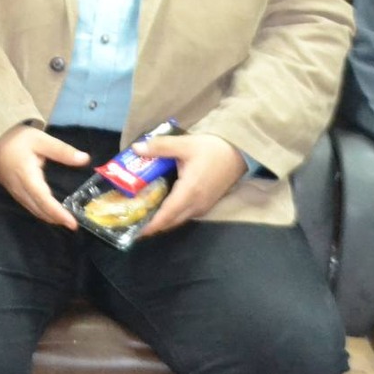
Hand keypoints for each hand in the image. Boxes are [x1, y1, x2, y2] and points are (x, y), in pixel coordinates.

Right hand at [0, 125, 88, 228]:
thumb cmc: (14, 138)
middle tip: (73, 225)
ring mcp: (14, 191)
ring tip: (64, 220)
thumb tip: (85, 159)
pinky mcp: (11, 189)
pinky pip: (27, 205)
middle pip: (39, 209)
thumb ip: (62, 151)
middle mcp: (20, 188)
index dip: (58, 213)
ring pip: (32, 209)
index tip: (72, 224)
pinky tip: (48, 210)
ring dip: (48, 216)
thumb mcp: (40, 139)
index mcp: (27, 177)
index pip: (44, 200)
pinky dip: (40, 211)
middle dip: (55, 219)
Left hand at [133, 133, 249, 234]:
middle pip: (170, 221)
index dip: (151, 225)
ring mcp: (203, 206)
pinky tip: (161, 206)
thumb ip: (160, 147)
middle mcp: (196, 205)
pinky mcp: (206, 204)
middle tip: (132, 219)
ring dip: (162, 220)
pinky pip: (185, 215)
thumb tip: (136, 149)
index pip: (166, 215)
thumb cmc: (213, 149)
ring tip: (143, 214)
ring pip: (178, 219)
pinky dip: (171, 215)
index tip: (134, 230)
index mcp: (189, 192)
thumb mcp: (185, 144)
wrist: (240, 153)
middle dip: (152, 224)